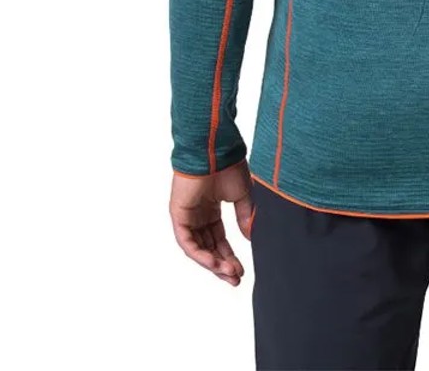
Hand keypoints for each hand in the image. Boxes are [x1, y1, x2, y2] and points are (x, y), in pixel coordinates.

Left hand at [169, 160, 254, 285]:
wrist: (215, 149)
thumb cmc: (228, 165)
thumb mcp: (243, 195)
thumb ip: (245, 217)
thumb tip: (250, 239)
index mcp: (211, 208)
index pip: (219, 239)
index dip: (230, 255)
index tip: (242, 270)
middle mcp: (198, 214)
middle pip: (208, 247)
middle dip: (222, 264)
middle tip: (236, 279)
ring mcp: (187, 215)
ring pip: (198, 248)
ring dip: (213, 263)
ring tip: (230, 274)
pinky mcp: (178, 214)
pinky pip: (187, 242)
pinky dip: (201, 254)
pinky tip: (215, 263)